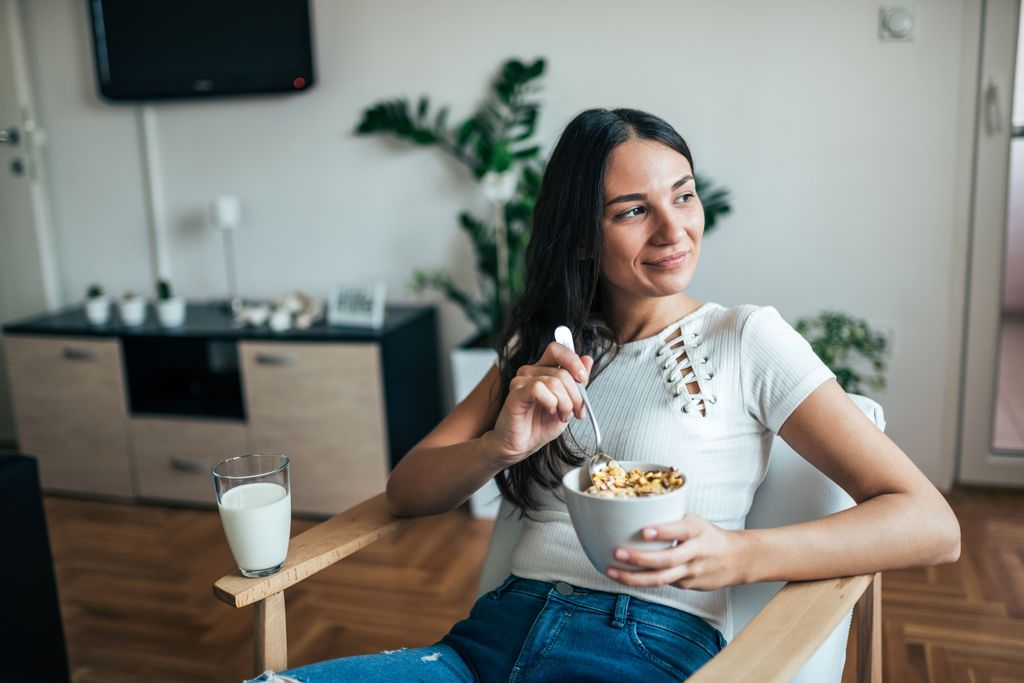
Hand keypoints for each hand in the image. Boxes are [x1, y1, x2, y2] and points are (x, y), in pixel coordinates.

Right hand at [487, 342, 593, 465]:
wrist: (522, 445)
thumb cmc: (539, 425)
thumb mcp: (568, 403)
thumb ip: (577, 382)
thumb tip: (588, 359)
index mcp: (543, 370)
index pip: (558, 349)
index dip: (573, 361)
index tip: (583, 379)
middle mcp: (531, 371)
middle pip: (562, 372)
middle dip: (576, 396)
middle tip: (576, 412)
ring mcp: (521, 381)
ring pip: (554, 382)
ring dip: (565, 403)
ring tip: (562, 416)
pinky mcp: (516, 393)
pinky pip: (539, 388)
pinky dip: (551, 402)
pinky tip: (550, 411)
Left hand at [605, 514, 747, 591]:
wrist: (737, 559)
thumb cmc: (708, 536)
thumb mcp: (694, 520)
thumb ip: (670, 520)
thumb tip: (634, 513)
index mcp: (697, 530)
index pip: (681, 530)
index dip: (663, 531)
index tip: (644, 531)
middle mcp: (696, 552)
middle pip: (668, 559)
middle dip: (639, 558)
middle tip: (617, 552)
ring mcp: (692, 572)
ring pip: (661, 578)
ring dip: (633, 577)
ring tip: (611, 571)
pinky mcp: (687, 585)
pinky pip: (662, 583)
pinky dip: (641, 580)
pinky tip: (623, 576)